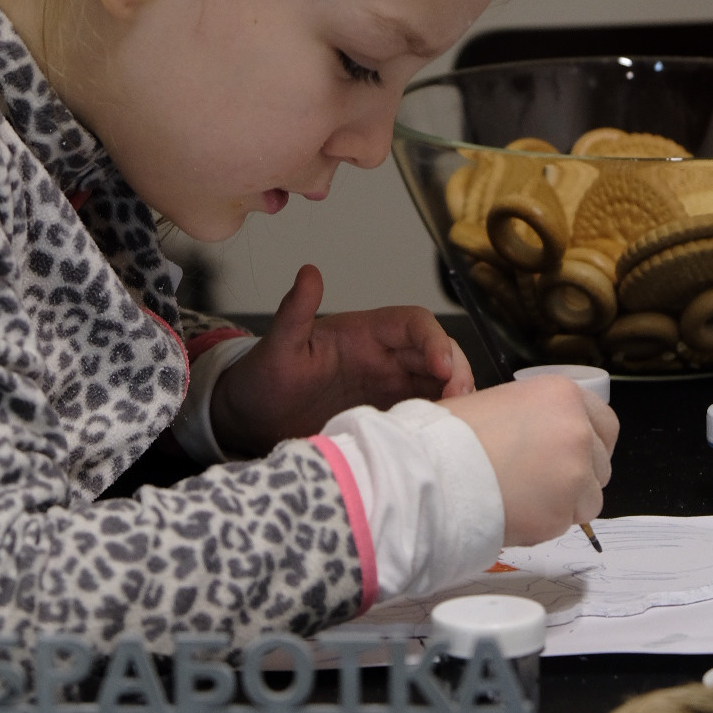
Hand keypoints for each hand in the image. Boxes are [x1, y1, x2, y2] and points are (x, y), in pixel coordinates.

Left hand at [209, 264, 474, 454]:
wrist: (252, 417)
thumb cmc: (263, 377)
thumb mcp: (277, 346)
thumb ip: (294, 312)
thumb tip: (308, 272)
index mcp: (364, 333)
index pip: (413, 324)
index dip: (434, 340)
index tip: (442, 368)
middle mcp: (384, 356)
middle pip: (438, 353)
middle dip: (457, 373)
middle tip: (460, 402)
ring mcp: (388, 387)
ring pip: (438, 384)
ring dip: (455, 400)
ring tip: (457, 425)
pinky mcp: (387, 414)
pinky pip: (423, 413)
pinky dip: (438, 422)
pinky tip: (442, 441)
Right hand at [443, 376, 618, 544]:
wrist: (433, 473)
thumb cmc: (452, 436)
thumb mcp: (500, 403)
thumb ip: (536, 418)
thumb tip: (543, 438)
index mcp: (562, 395)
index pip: (606, 424)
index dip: (591, 443)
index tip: (576, 456)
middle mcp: (578, 430)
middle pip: (602, 463)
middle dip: (580, 475)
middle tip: (543, 482)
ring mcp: (575, 473)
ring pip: (591, 498)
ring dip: (566, 503)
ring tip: (524, 498)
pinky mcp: (564, 512)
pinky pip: (568, 523)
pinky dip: (548, 523)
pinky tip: (516, 511)